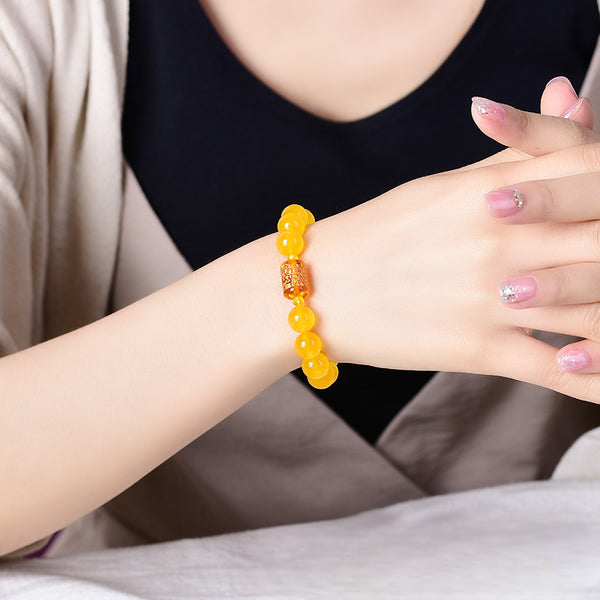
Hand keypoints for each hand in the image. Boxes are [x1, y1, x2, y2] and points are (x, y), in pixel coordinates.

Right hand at [303, 95, 599, 403]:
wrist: (317, 289)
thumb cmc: (380, 233)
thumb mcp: (444, 184)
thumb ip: (517, 149)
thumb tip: (573, 96)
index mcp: (493, 191)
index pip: (594, 169)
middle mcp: (500, 240)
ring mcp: (491, 298)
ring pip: (597, 311)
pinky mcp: (478, 350)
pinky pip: (559, 372)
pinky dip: (594, 379)